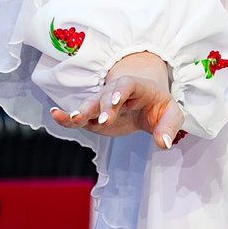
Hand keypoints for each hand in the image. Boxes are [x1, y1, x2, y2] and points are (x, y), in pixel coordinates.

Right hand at [49, 52, 181, 147]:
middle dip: (104, 107)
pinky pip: (79, 117)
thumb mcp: (171, 114)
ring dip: (81, 111)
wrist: (144, 101)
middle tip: (103, 120)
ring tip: (72, 118)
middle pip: (106, 95)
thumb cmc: (159, 106)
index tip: (117, 101)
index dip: (121, 91)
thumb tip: (164, 143)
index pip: (128, 85)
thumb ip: (169, 127)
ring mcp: (102, 104)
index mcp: (137, 87)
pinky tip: (55, 115)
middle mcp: (115, 93)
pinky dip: (67, 117)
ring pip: (89, 104)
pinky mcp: (93, 118)